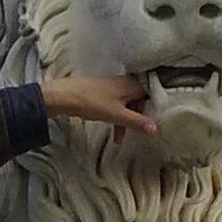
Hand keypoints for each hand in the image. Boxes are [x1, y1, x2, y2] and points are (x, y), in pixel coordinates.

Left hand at [40, 75, 155, 144]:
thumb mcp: (117, 115)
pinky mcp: (103, 91)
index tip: (157, 120)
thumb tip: (155, 129)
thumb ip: (137, 122)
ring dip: (124, 121)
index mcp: (133, 84)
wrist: (65, 96)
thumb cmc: (92, 103)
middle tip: (137, 134)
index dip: (155, 106)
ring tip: (118, 140)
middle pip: (139, 100)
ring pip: (126, 104)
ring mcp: (113, 85)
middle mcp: (126, 81)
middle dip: (137, 118)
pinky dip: (115, 116)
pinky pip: (116, 104)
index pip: (152, 93)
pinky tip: (109, 127)